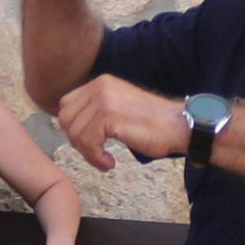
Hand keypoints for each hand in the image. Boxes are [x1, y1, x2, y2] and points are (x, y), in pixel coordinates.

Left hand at [53, 73, 185, 170]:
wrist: (179, 126)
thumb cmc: (152, 124)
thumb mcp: (118, 108)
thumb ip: (96, 110)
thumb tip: (68, 125)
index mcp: (101, 83)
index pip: (66, 105)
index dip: (72, 127)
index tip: (89, 142)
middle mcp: (100, 86)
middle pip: (66, 120)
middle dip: (77, 142)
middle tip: (96, 154)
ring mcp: (104, 100)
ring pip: (75, 133)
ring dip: (88, 154)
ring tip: (105, 160)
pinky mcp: (109, 116)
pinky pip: (87, 142)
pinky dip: (95, 158)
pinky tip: (109, 162)